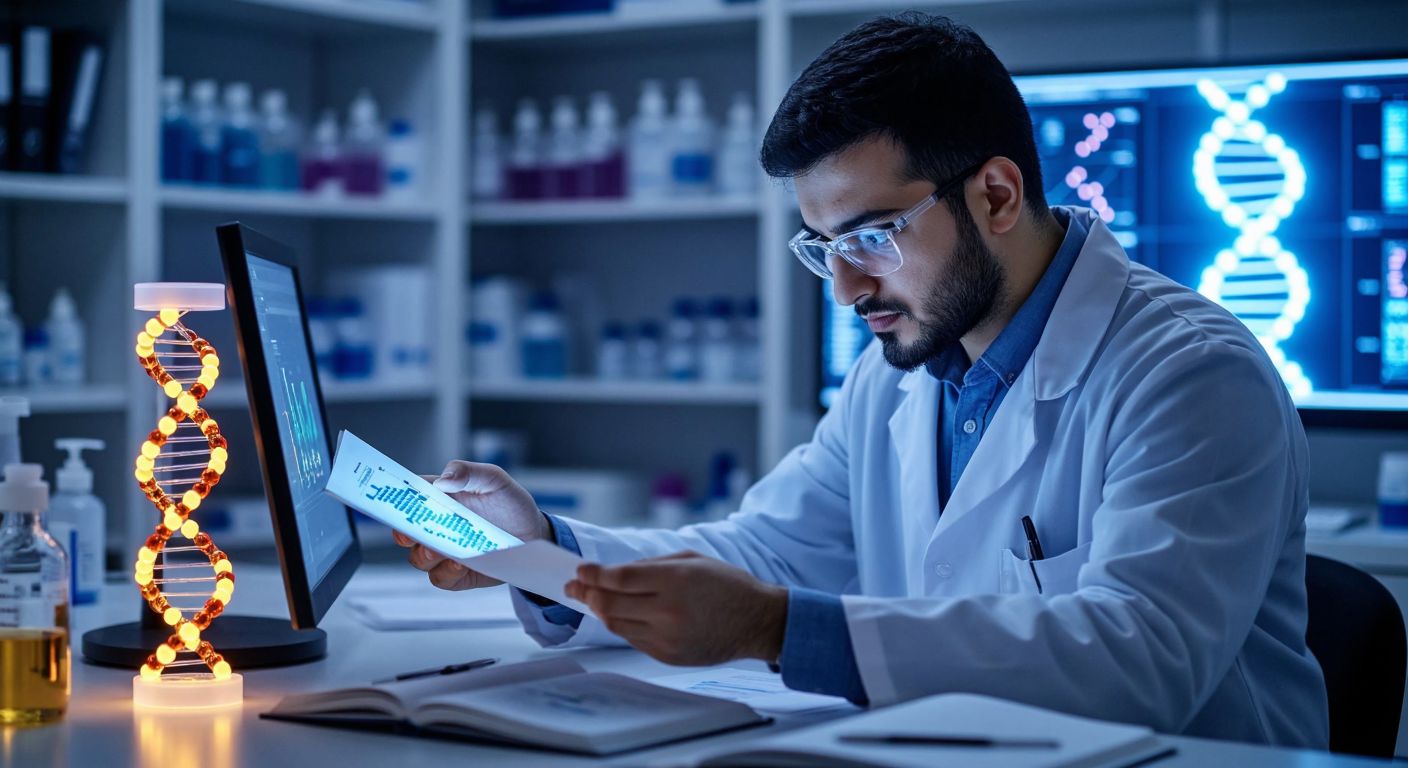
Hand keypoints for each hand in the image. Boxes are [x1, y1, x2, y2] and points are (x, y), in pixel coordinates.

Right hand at [393, 460, 549, 590]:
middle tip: (414, 533)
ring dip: (425, 555)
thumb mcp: (494, 479)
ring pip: (418, 558)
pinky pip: (440, 578)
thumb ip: (468, 472)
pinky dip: (446, 572)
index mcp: (439, 499)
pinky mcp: (457, 574)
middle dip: (404, 534)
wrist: (534, 534)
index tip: (392, 504)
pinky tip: (460, 562)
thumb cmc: (510, 503)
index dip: (395, 501)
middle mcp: (437, 526)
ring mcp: (445, 552)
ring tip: (441, 549)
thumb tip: (443, 479)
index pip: (407, 499)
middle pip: (405, 532)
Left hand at [565, 552, 787, 666]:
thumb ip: (650, 565)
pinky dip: (622, 625)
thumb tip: (613, 572)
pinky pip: (633, 639)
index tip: (580, 570)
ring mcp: (667, 637)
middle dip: (587, 593)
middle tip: (574, 587)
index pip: (619, 578)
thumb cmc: (727, 585)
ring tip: (591, 600)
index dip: (594, 574)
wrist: (757, 623)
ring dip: (601, 611)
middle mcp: (668, 611)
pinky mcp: (667, 656)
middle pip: (610, 603)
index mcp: (675, 581)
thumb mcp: (692, 559)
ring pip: (617, 624)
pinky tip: (619, 615)